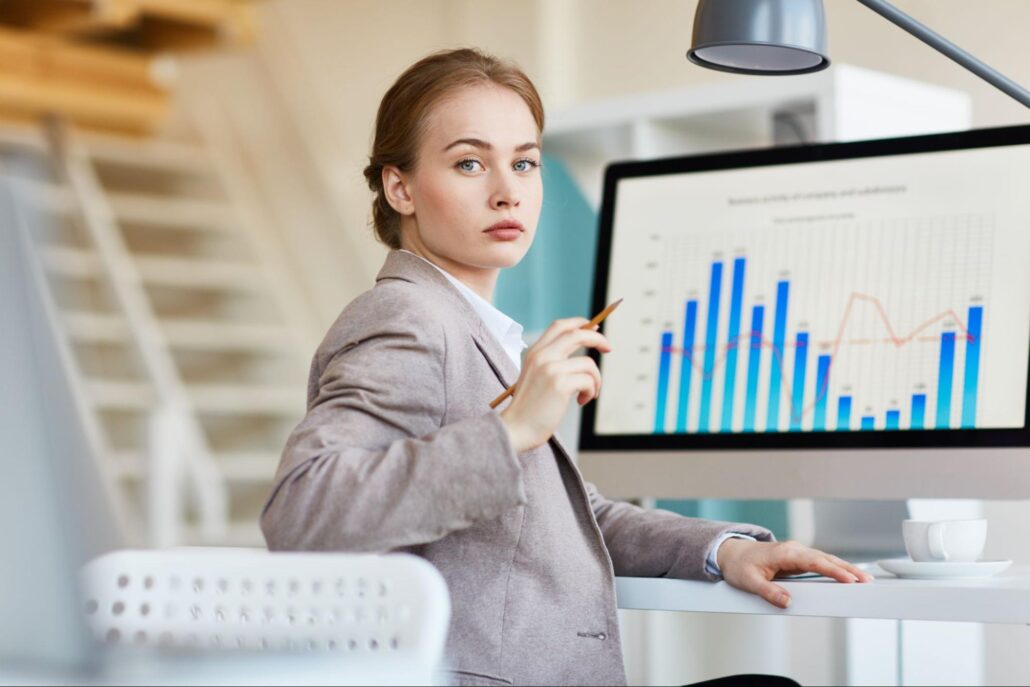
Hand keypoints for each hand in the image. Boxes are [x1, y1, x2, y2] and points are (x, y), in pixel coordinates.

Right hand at [499, 317, 611, 452]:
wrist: (516, 429)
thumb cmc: (528, 409)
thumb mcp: (536, 378)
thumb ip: (552, 364)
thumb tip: (581, 359)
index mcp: (534, 353)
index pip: (560, 326)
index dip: (580, 324)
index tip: (594, 328)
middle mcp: (541, 356)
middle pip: (577, 334)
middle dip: (598, 338)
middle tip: (608, 349)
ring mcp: (550, 368)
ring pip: (588, 364)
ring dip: (595, 380)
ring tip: (587, 394)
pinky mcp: (559, 384)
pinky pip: (588, 381)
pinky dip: (591, 391)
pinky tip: (581, 401)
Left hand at [716, 538, 873, 608]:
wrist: (731, 553)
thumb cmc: (740, 566)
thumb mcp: (750, 582)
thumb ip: (769, 592)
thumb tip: (788, 602)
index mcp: (784, 553)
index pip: (814, 561)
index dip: (833, 570)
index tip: (849, 579)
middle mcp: (794, 550)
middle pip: (825, 559)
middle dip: (847, 569)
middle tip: (866, 581)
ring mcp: (797, 553)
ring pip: (825, 559)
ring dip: (844, 568)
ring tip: (863, 580)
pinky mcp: (798, 559)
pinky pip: (820, 563)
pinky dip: (835, 568)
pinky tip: (847, 575)